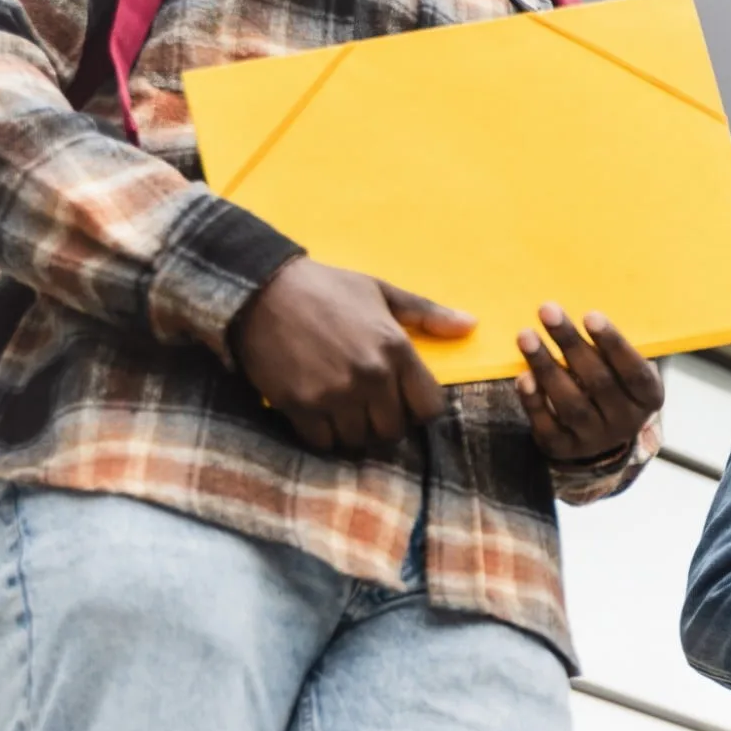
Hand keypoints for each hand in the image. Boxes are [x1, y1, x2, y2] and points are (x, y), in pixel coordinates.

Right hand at [230, 258, 471, 454]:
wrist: (260, 287)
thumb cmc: (326, 288)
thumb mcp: (380, 291)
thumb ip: (426, 313)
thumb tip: (470, 325)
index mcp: (396, 349)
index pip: (429, 409)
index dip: (416, 409)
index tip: (400, 400)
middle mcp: (371, 375)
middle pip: (393, 431)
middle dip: (383, 422)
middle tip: (364, 405)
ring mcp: (335, 393)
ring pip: (359, 440)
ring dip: (351, 430)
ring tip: (339, 408)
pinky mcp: (301, 405)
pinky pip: (323, 442)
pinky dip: (321, 434)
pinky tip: (316, 413)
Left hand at [516, 304, 663, 462]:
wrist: (601, 438)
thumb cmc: (612, 385)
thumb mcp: (624, 369)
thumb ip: (610, 348)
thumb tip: (579, 305)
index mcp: (648, 398)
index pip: (633, 371)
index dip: (613, 344)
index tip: (590, 316)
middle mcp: (625, 422)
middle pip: (598, 382)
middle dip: (571, 344)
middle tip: (547, 310)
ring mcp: (594, 439)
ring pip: (571, 404)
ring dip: (546, 367)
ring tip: (526, 336)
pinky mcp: (564, 448)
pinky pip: (547, 425)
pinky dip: (534, 401)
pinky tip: (523, 377)